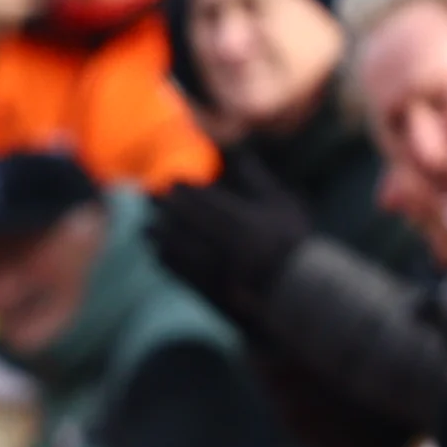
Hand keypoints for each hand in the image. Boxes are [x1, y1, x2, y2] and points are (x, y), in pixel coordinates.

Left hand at [154, 150, 314, 315]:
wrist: (299, 294)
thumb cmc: (294, 244)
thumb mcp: (282, 205)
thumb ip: (258, 179)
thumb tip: (240, 152)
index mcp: (241, 220)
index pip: (205, 201)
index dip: (185, 191)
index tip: (171, 182)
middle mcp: (224, 243)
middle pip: (187, 221)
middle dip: (166, 208)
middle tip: (148, 196)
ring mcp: (216, 268)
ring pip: (181, 248)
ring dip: (161, 235)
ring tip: (147, 228)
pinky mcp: (212, 290)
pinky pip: (183, 273)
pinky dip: (169, 262)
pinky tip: (159, 255)